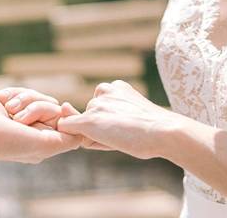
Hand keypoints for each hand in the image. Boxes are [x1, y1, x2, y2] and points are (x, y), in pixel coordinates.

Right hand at [0, 87, 111, 151]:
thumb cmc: (6, 140)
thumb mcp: (43, 145)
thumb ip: (66, 141)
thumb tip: (82, 135)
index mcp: (41, 143)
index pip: (62, 122)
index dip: (63, 114)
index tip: (63, 109)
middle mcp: (31, 131)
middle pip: (51, 106)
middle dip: (37, 107)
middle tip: (20, 119)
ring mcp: (18, 117)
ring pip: (37, 96)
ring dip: (24, 100)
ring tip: (9, 111)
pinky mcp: (7, 104)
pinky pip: (22, 90)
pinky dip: (13, 94)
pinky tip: (2, 103)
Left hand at [57, 80, 181, 159]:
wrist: (162, 131)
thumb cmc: (151, 129)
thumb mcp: (131, 115)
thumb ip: (105, 115)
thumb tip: (64, 108)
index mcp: (116, 87)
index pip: (101, 110)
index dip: (111, 125)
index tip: (131, 128)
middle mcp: (103, 91)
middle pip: (91, 119)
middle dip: (101, 130)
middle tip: (127, 135)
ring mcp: (95, 105)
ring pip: (83, 127)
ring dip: (96, 137)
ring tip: (121, 138)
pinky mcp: (88, 120)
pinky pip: (68, 127)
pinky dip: (77, 136)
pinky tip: (100, 139)